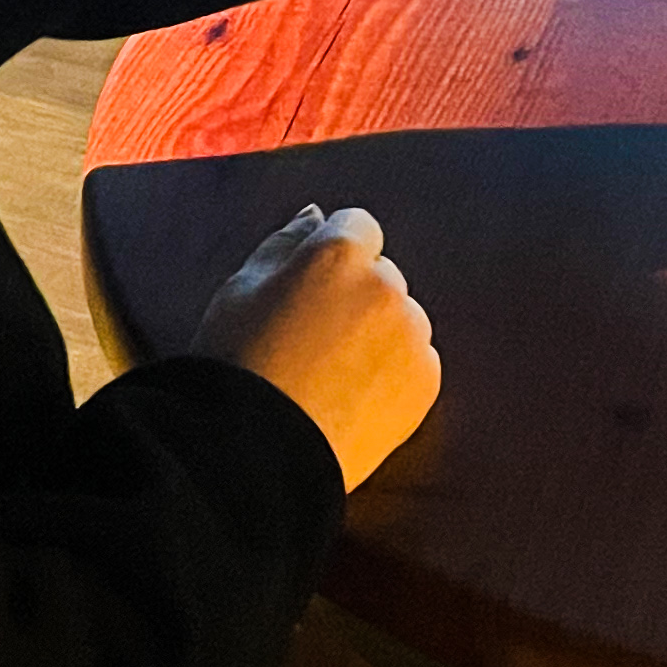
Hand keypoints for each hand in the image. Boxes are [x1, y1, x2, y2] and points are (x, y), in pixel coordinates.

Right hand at [189, 205, 439, 493]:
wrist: (261, 451)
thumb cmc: (240, 362)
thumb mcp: (241, 287)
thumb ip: (286, 241)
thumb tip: (316, 215)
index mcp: (337, 253)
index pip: (358, 225)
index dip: (333, 254)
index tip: (312, 287)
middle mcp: (384, 284)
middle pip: (380, 273)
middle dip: (356, 293)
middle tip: (314, 336)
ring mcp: (410, 334)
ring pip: (401, 315)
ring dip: (378, 331)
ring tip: (333, 372)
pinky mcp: (425, 380)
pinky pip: (417, 358)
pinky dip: (394, 370)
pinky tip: (354, 393)